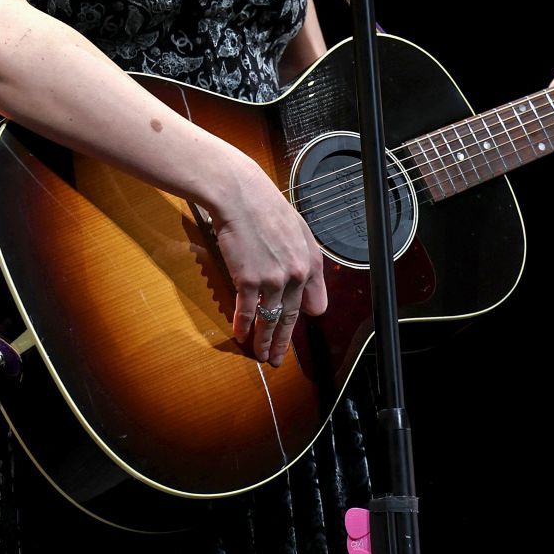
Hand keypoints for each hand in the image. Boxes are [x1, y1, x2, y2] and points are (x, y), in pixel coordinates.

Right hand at [207, 159, 328, 366]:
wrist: (240, 194)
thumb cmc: (265, 207)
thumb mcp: (298, 230)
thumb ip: (307, 260)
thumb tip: (310, 288)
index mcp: (311, 262)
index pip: (313, 303)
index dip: (302, 318)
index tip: (293, 329)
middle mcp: (296, 275)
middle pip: (290, 318)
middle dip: (283, 342)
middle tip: (278, 359)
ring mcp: (273, 280)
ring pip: (269, 320)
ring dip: (264, 341)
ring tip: (261, 356)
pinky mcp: (249, 280)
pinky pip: (247, 312)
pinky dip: (243, 326)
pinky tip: (240, 336)